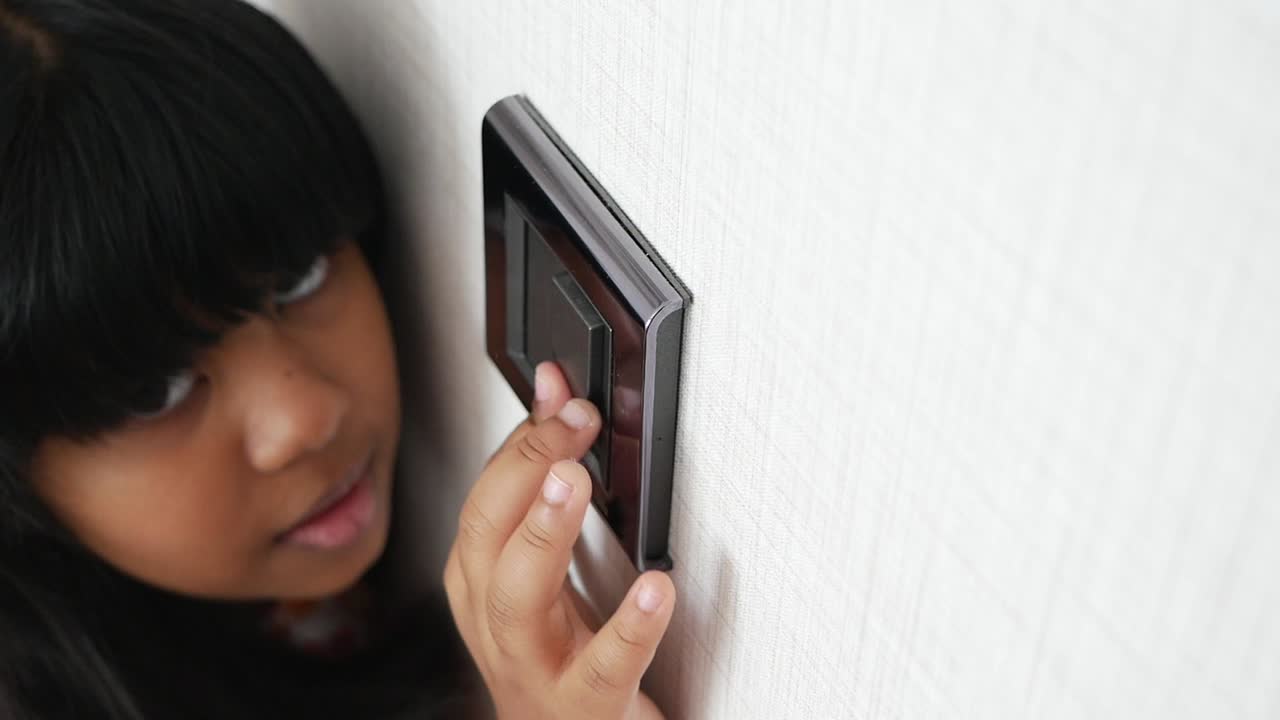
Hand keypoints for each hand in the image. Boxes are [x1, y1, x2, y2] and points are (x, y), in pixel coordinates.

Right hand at [444, 361, 675, 719]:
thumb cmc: (550, 649)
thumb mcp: (541, 562)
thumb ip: (546, 477)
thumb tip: (556, 395)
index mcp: (479, 578)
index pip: (485, 496)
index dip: (522, 438)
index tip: (561, 394)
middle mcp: (495, 617)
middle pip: (487, 536)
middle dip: (525, 469)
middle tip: (572, 424)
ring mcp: (534, 663)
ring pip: (518, 597)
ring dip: (544, 533)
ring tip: (577, 482)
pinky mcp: (583, 704)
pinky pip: (602, 667)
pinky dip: (629, 627)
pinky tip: (655, 588)